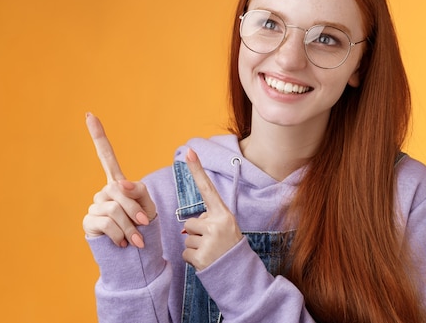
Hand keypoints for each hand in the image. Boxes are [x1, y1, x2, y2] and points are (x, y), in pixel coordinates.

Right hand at [82, 113, 156, 247]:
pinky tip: (123, 242)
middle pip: (119, 191)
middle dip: (135, 209)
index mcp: (118, 183)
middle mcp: (103, 192)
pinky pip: (107, 223)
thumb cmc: (144, 226)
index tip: (89, 114)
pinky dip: (120, 234)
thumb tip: (119, 185)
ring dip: (130, 226)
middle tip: (144, 224)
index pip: (106, 155)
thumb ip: (138, 191)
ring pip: (115, 210)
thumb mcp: (148, 205)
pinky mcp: (88, 222)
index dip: (98, 135)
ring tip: (136, 238)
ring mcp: (94, 206)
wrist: (137, 253)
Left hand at [182, 148, 242, 270]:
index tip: (188, 152)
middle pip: (191, 223)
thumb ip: (209, 220)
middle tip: (214, 243)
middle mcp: (217, 224)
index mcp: (223, 214)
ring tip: (211, 252)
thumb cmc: (230, 248)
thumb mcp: (226, 228)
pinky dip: (192, 259)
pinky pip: (185, 253)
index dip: (197, 170)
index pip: (207, 189)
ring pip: (187, 238)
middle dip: (197, 234)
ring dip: (195, 247)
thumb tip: (187, 226)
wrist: (240, 274)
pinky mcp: (201, 256)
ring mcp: (209, 241)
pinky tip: (206, 261)